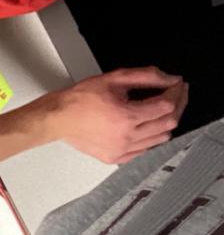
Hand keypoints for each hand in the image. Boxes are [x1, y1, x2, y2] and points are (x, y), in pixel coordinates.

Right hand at [45, 67, 188, 164]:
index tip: (177, 85)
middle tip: (175, 94)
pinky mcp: (115, 158)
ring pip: (160, 139)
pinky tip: (146, 127)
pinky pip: (144, 151)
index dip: (176, 92)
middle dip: (177, 106)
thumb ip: (146, 76)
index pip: (167, 106)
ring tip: (160, 110)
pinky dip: (151, 139)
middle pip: (168, 123)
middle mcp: (126, 137)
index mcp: (126, 117)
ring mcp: (121, 150)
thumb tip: (170, 78)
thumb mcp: (114, 79)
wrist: (57, 119)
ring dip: (165, 123)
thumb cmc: (79, 100)